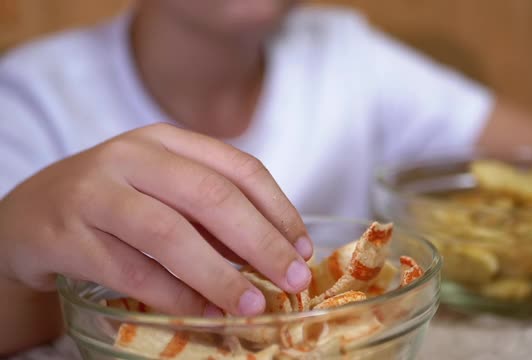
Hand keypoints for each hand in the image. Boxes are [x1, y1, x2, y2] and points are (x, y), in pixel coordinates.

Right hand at [0, 123, 312, 316]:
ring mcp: (94, 191)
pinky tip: (203, 312)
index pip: (239, 168)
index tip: (303, 248)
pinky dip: (173, 294)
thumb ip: (213, 214)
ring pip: (169, 233)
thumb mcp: (165, 192)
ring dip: (219, 275)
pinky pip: (131, 270)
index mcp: (167, 140)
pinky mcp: (65, 233)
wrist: (30, 215)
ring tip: (254, 305)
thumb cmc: (115, 203)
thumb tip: (277, 252)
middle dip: (261, 242)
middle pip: (210, 196)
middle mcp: (131, 156)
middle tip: (293, 281)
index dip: (279, 210)